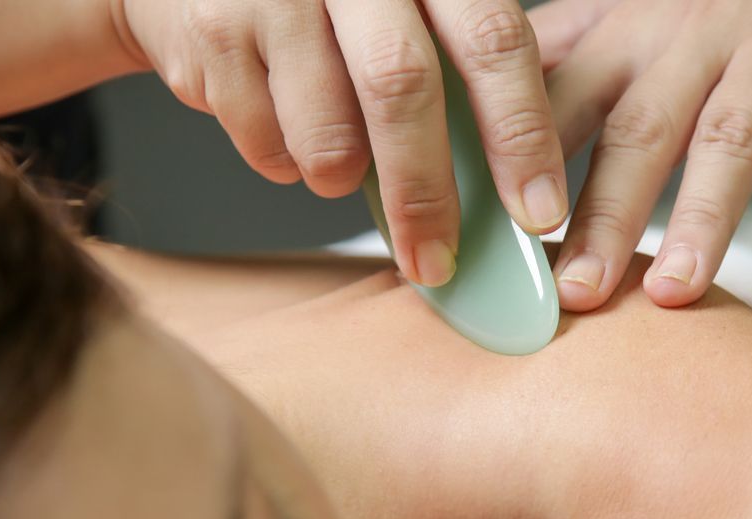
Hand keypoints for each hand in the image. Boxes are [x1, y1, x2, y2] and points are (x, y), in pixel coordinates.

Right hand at [116, 0, 567, 286]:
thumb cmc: (325, 5)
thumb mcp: (398, 12)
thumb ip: (447, 71)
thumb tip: (502, 189)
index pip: (494, 41)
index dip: (521, 134)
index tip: (537, 213)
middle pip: (403, 89)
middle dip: (424, 193)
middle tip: (435, 260)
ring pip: (327, 133)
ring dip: (338, 175)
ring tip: (334, 161)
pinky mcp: (214, 26)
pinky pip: (265, 140)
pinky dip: (282, 160)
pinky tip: (278, 123)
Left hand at [528, 0, 751, 309]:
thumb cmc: (707, 0)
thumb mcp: (618, 16)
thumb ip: (559, 67)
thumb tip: (477, 125)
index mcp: (625, 40)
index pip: (562, 111)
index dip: (527, 178)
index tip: (500, 251)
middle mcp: (691, 41)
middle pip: (638, 132)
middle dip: (605, 216)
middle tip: (578, 293)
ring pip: (734, 134)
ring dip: (706, 216)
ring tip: (680, 291)